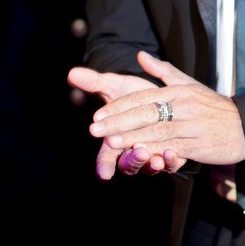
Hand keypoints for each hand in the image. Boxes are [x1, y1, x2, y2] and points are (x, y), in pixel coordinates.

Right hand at [68, 60, 167, 178]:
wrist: (162, 94)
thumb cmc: (135, 91)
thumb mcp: (116, 85)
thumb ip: (95, 82)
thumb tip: (72, 73)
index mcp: (116, 138)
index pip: (106, 157)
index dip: (104, 165)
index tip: (104, 173)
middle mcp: (132, 150)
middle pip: (128, 164)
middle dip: (132, 161)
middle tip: (137, 152)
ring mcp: (151, 154)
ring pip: (149, 166)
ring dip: (151, 164)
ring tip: (155, 159)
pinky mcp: (171, 155)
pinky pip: (171, 164)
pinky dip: (171, 161)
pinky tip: (172, 154)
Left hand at [69, 52, 244, 177]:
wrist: (244, 126)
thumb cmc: (213, 107)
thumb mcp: (190, 84)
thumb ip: (163, 72)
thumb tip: (140, 56)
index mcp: (179, 90)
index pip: (144, 96)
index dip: (120, 105)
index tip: (99, 114)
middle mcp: (184, 106)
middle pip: (146, 113)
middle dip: (118, 121)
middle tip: (95, 128)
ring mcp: (191, 125)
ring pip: (156, 131)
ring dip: (131, 137)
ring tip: (109, 142)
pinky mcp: (197, 144)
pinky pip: (172, 147)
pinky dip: (154, 151)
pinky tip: (139, 154)